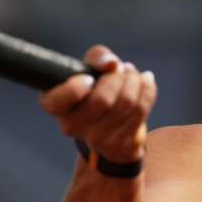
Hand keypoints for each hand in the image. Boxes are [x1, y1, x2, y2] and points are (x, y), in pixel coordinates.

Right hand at [39, 45, 156, 163]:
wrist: (111, 121)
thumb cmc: (95, 87)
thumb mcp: (90, 67)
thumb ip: (97, 57)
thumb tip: (111, 63)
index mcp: (55, 106)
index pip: (57, 101)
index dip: (75, 88)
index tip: (89, 79)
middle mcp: (71, 127)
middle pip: (102, 101)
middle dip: (117, 77)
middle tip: (119, 69)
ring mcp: (97, 139)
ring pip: (126, 103)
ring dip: (133, 80)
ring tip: (130, 74)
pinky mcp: (121, 144)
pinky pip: (141, 109)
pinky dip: (147, 89)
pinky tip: (144, 81)